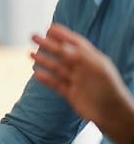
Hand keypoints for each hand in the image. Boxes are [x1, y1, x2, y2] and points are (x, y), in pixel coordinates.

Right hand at [32, 23, 133, 143]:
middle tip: (33, 37)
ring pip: (57, 68)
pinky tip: (37, 74)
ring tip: (30, 53)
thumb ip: (81, 57)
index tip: (49, 27)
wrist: (112, 115)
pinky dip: (46, 79)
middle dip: (48, 45)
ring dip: (44, 60)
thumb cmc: (109, 90)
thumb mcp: (98, 70)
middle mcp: (83, 68)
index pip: (75, 43)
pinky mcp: (71, 93)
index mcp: (92, 59)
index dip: (63, 35)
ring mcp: (76, 81)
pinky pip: (56, 83)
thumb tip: (63, 47)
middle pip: (62, 53)